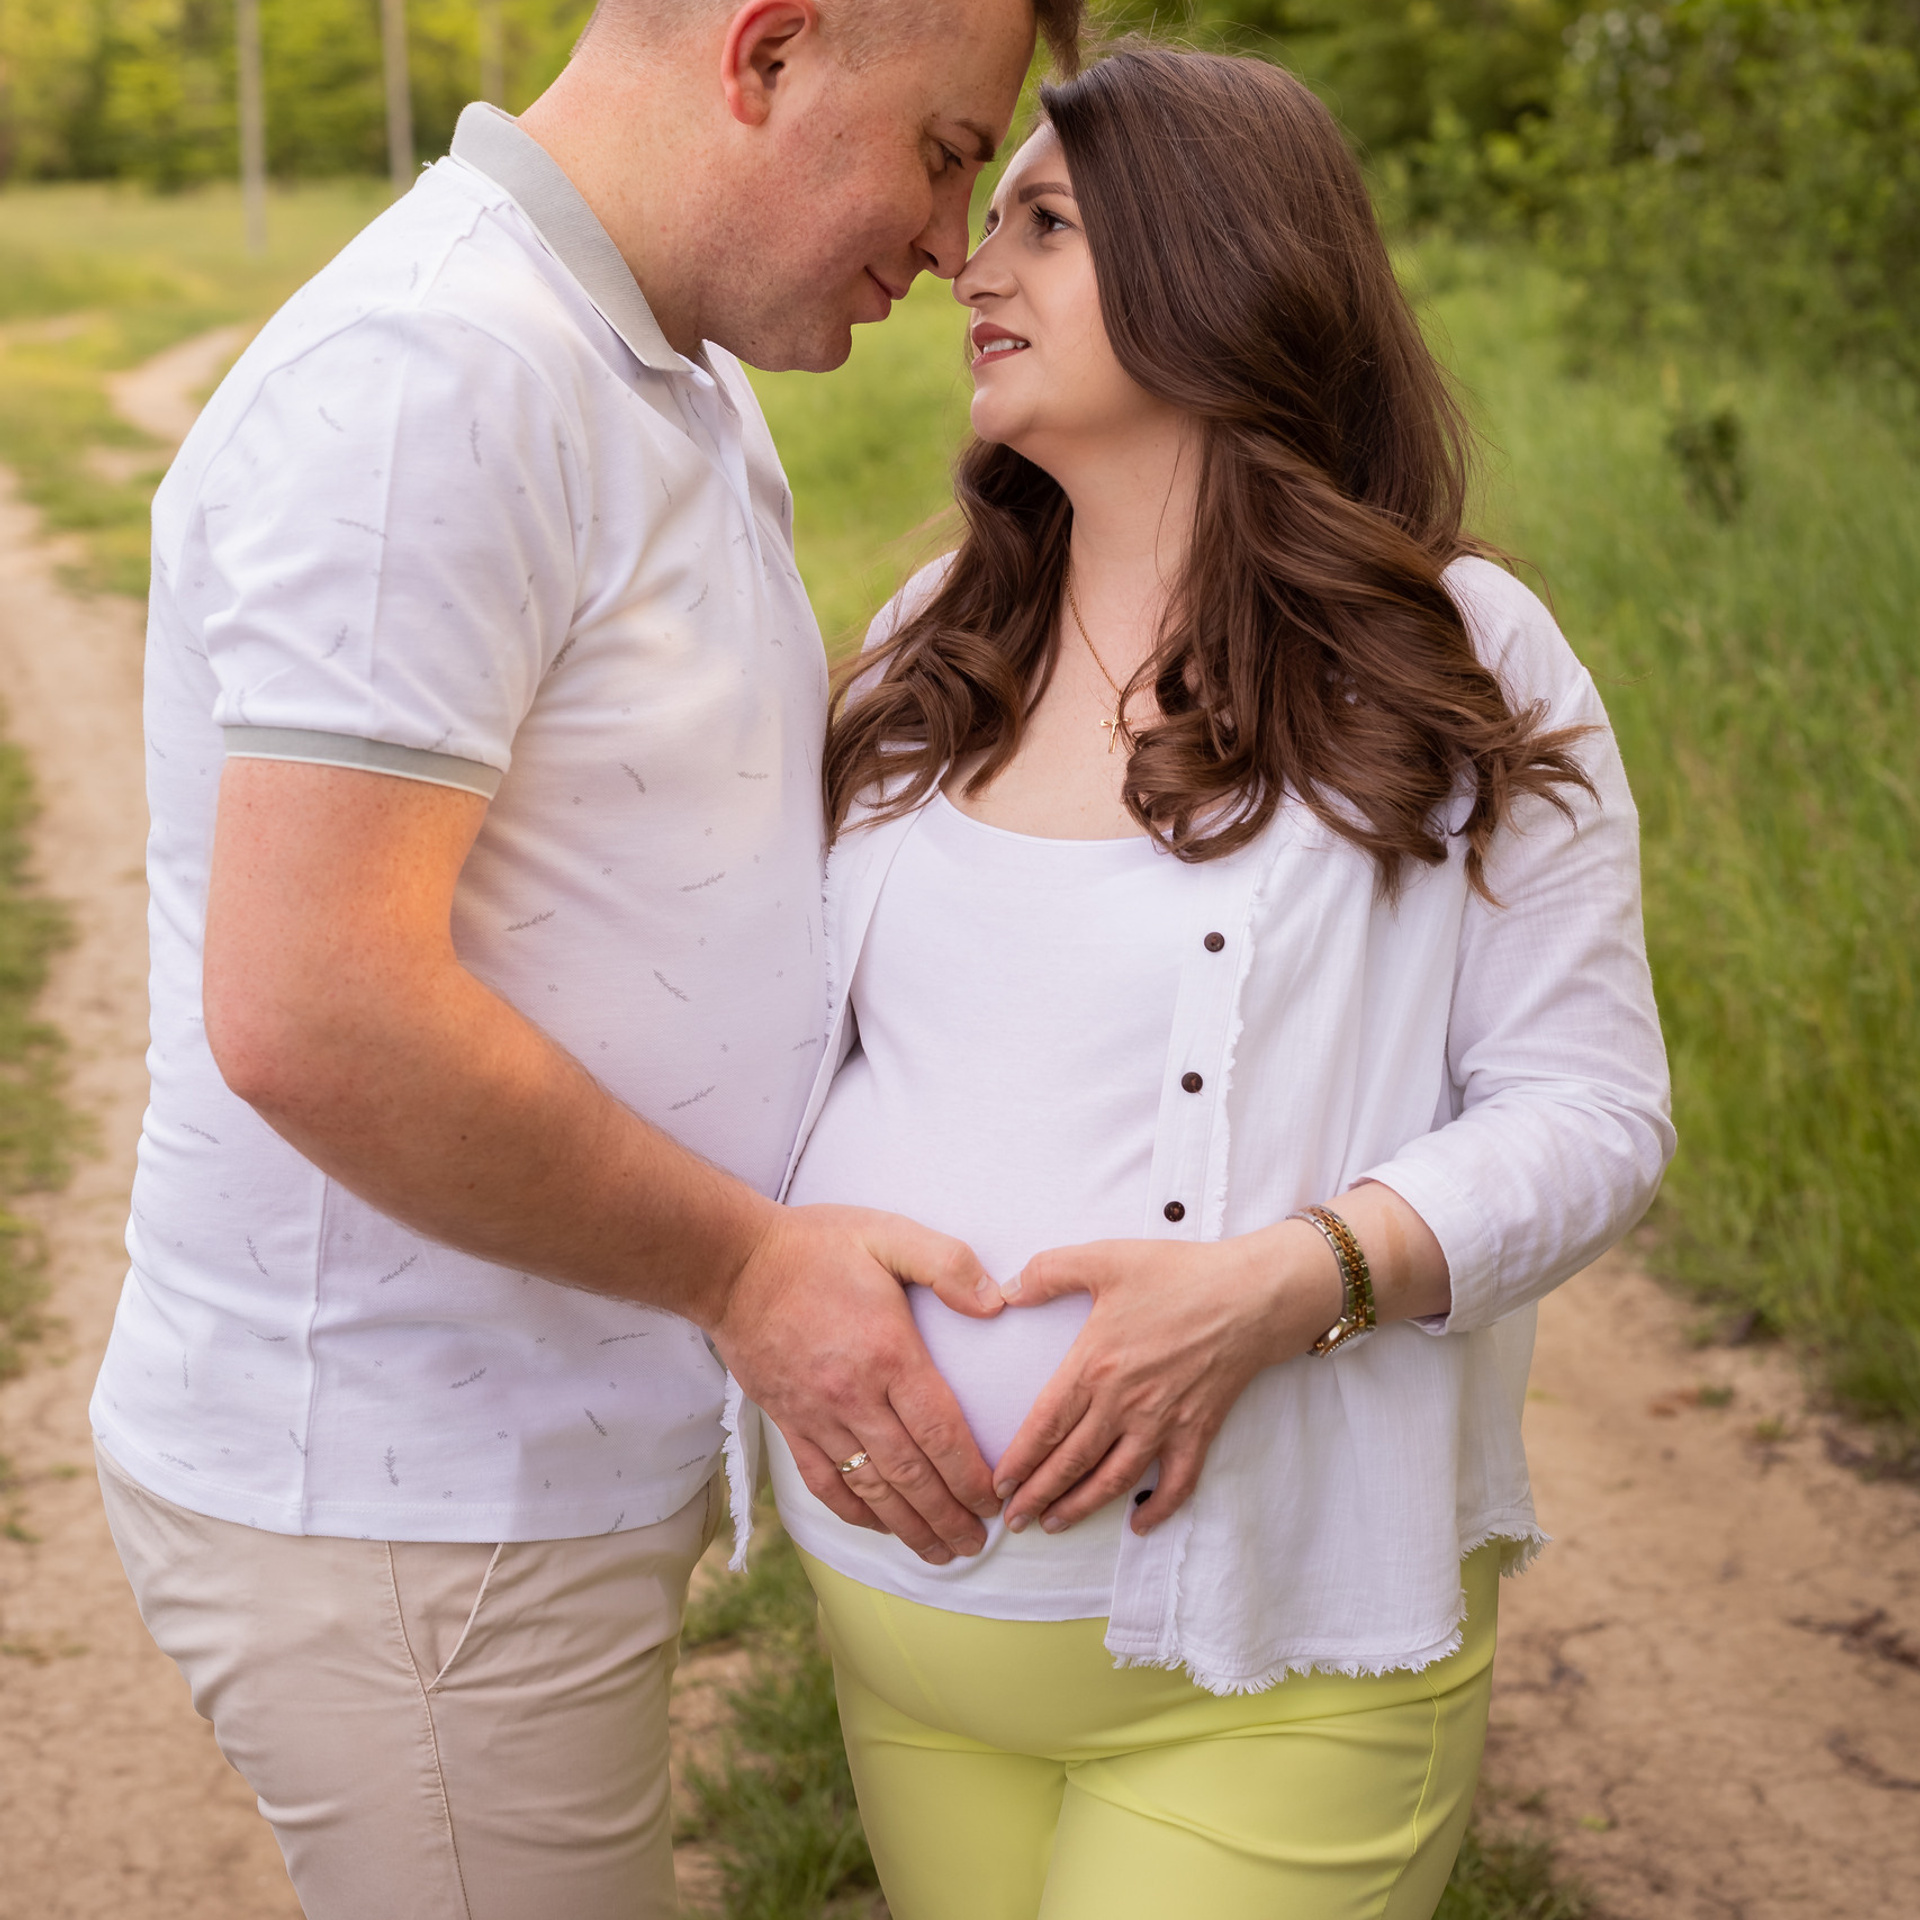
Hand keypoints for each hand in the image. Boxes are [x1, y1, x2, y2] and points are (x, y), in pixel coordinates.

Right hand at [711, 1202, 1006, 1563]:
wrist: (733, 1265)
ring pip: (871, 1490)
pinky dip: (855, 1514)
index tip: (997, 1500)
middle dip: (949, 1517)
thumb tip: (997, 1303)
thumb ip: (948, 1264)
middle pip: (911, 1476)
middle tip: (977, 1544)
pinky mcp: (789, 1423)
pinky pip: (824, 1483)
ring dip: (909, 1529)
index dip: (972, 1476)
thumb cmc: (815, 1248)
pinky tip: (880, 1527)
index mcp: (888, 1354)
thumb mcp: (888, 1234)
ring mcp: (818, 1416)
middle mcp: (854, 1396)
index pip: (941, 1433)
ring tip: (941, 1553)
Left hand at [991, 1221, 1343, 1536]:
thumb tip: (1006, 1291)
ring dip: (1080, 1507)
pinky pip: (1176, 1483)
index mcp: (1094, 1366)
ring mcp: (1162, 1423)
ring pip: (1113, 1480)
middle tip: (1013, 1520)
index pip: (1045, 1426)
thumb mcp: (1106, 1259)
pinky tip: (1139, 1523)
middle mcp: (1123, 1404)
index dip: (1019, 1460)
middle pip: (1071, 1462)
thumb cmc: (1180, 1275)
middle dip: (1037, 1495)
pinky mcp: (1198, 1431)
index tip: (999, 1484)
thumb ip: (1049, 1271)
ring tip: (1054, 1524)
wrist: (1251, 1295)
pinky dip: (1157, 1508)